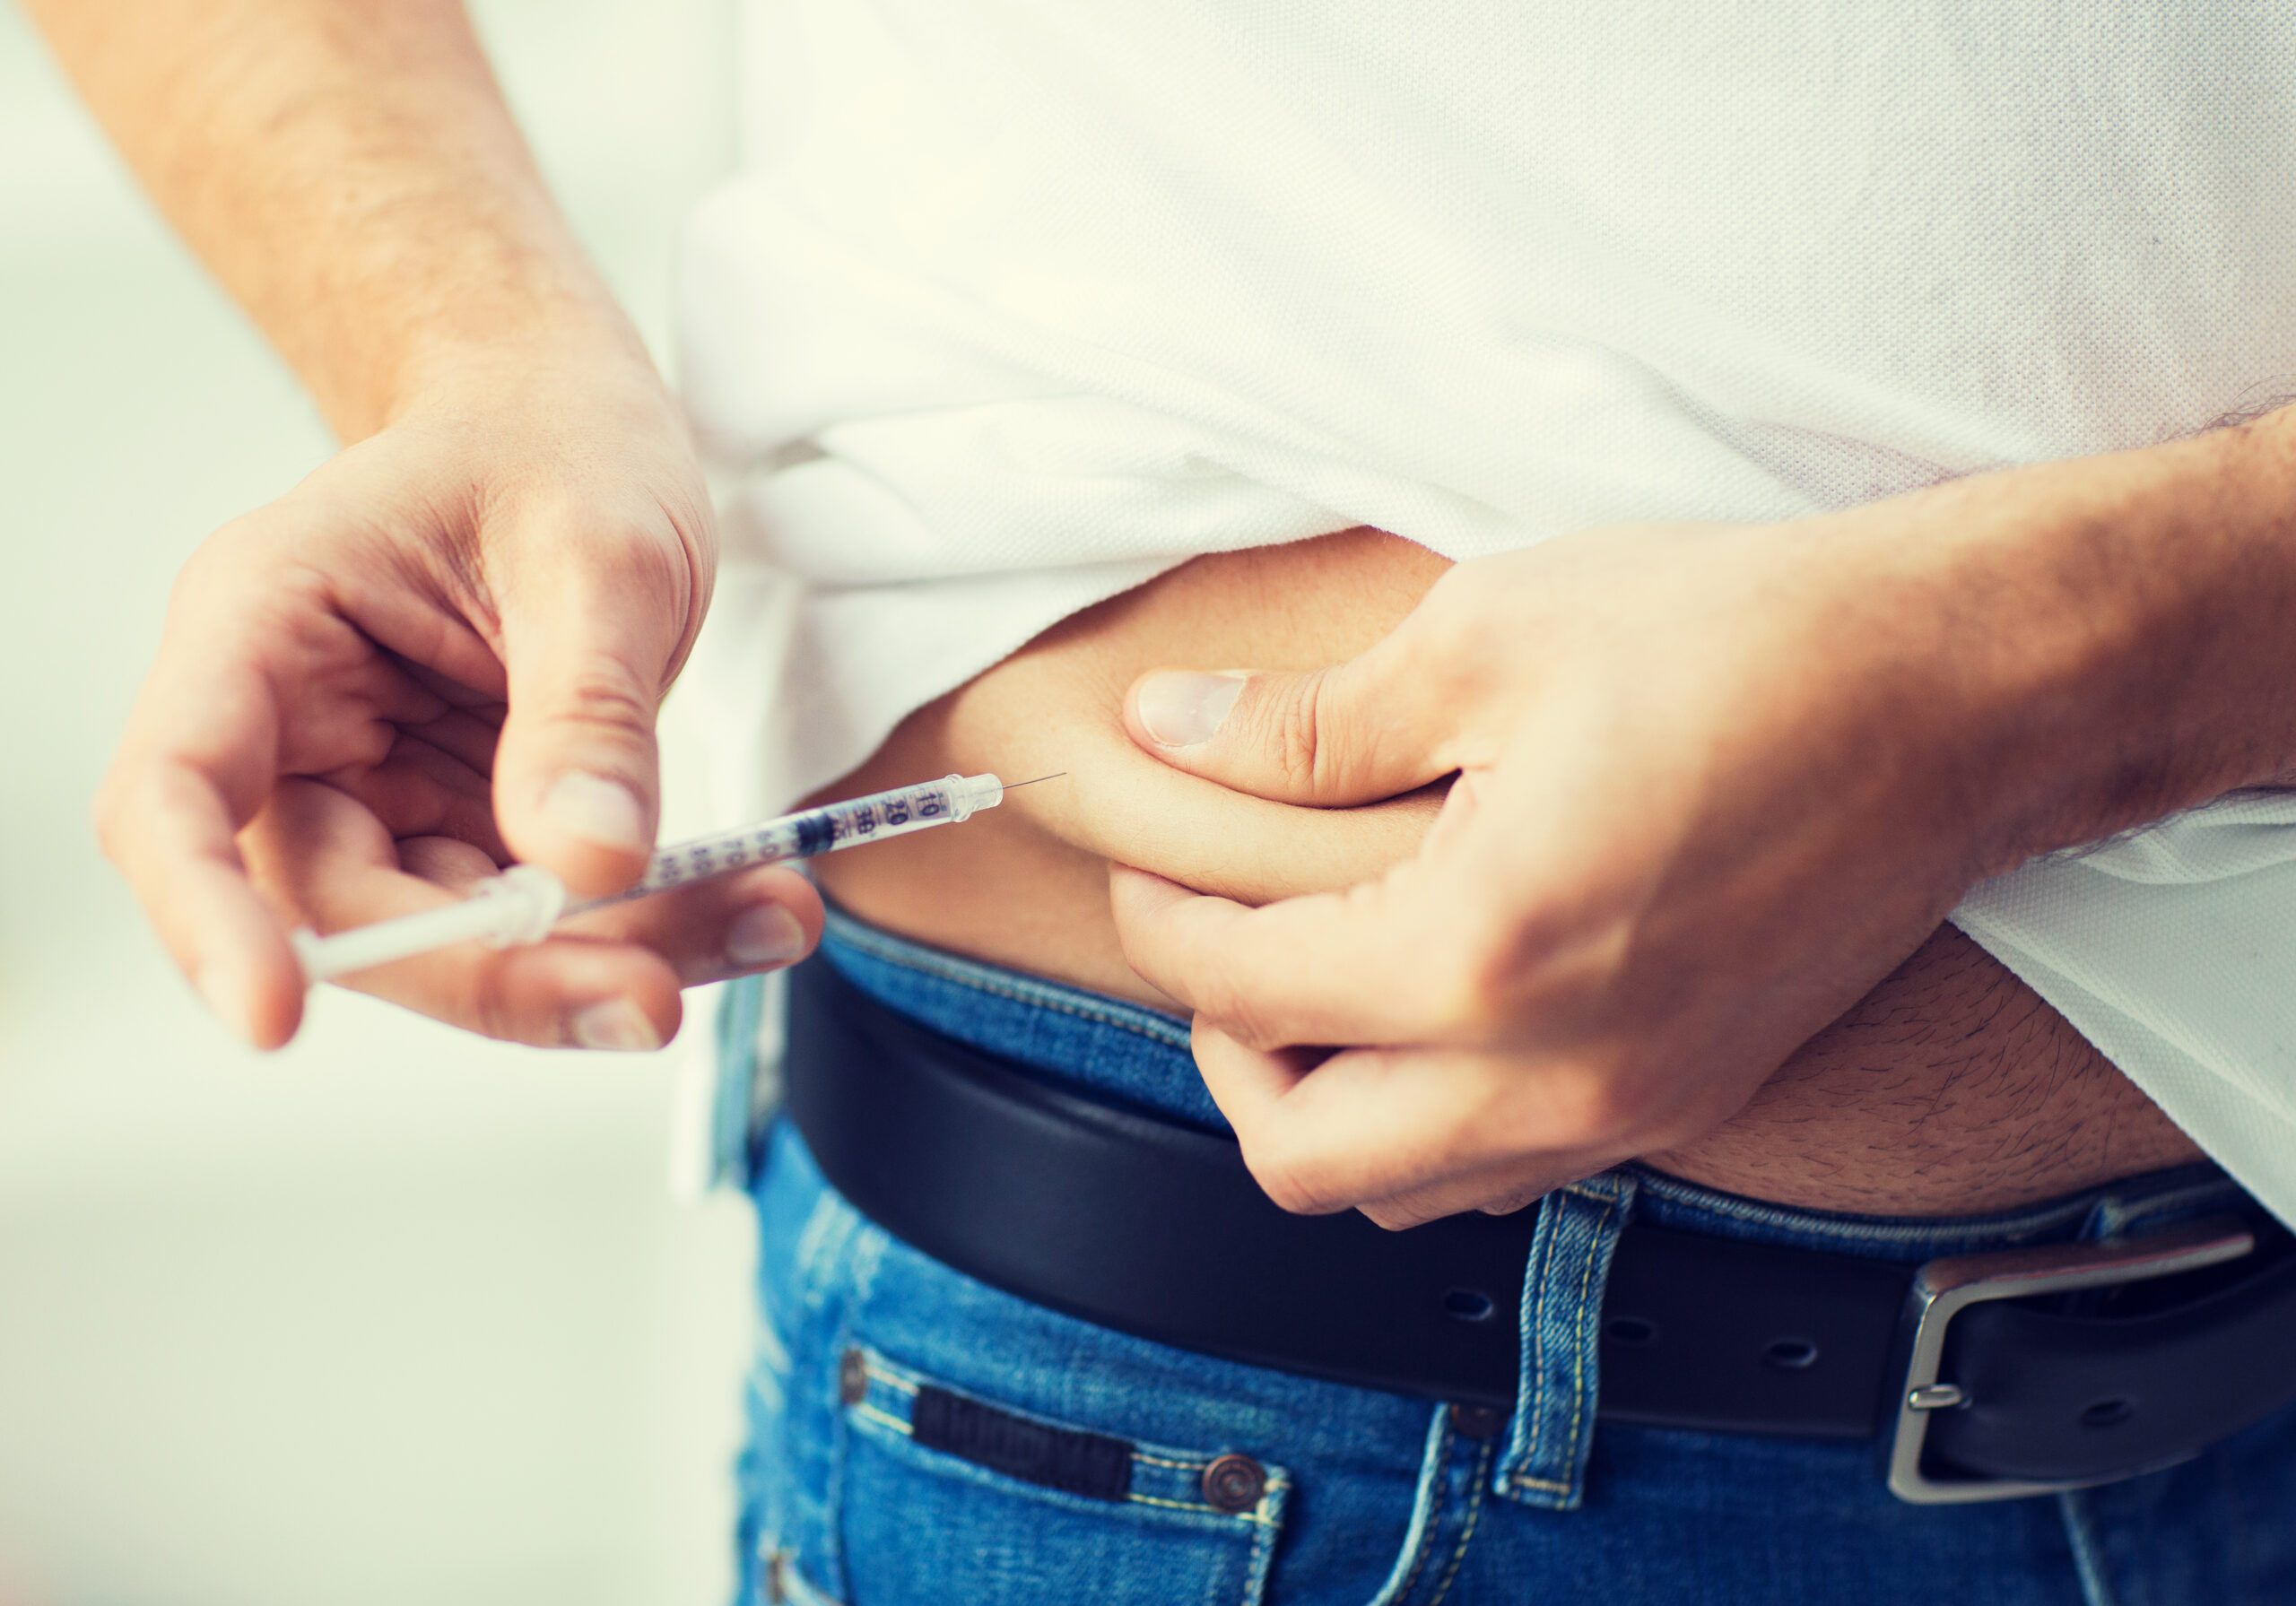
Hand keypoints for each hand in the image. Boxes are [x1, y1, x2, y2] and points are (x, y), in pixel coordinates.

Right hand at [96, 346, 821, 1050]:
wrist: (575, 425)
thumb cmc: (554, 443)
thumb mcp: (597, 550)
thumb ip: (587, 710)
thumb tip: (586, 865)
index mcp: (265, 629)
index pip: (177, 796)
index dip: (206, 920)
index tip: (274, 1019)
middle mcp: (298, 733)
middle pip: (348, 911)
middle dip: (503, 973)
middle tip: (655, 997)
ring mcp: (382, 793)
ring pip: (463, 937)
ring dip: (608, 959)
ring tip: (770, 919)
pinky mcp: (467, 828)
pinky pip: (542, 918)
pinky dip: (649, 927)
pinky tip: (754, 908)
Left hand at [1109, 511, 2069, 1228]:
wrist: (1963, 688)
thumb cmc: (1741, 638)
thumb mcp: (1484, 638)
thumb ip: (1302, 721)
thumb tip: (1166, 729)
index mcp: (1480, 956)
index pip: (1247, 988)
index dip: (1161, 925)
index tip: (1145, 866)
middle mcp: (1553, 1076)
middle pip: (1303, 1156)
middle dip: (1225, 1053)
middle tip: (1215, 942)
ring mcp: (1631, 1109)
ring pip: (1406, 1194)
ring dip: (1325, 1108)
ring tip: (1314, 981)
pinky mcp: (1689, 1103)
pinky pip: (1508, 1172)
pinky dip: (1428, 1123)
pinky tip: (1433, 1008)